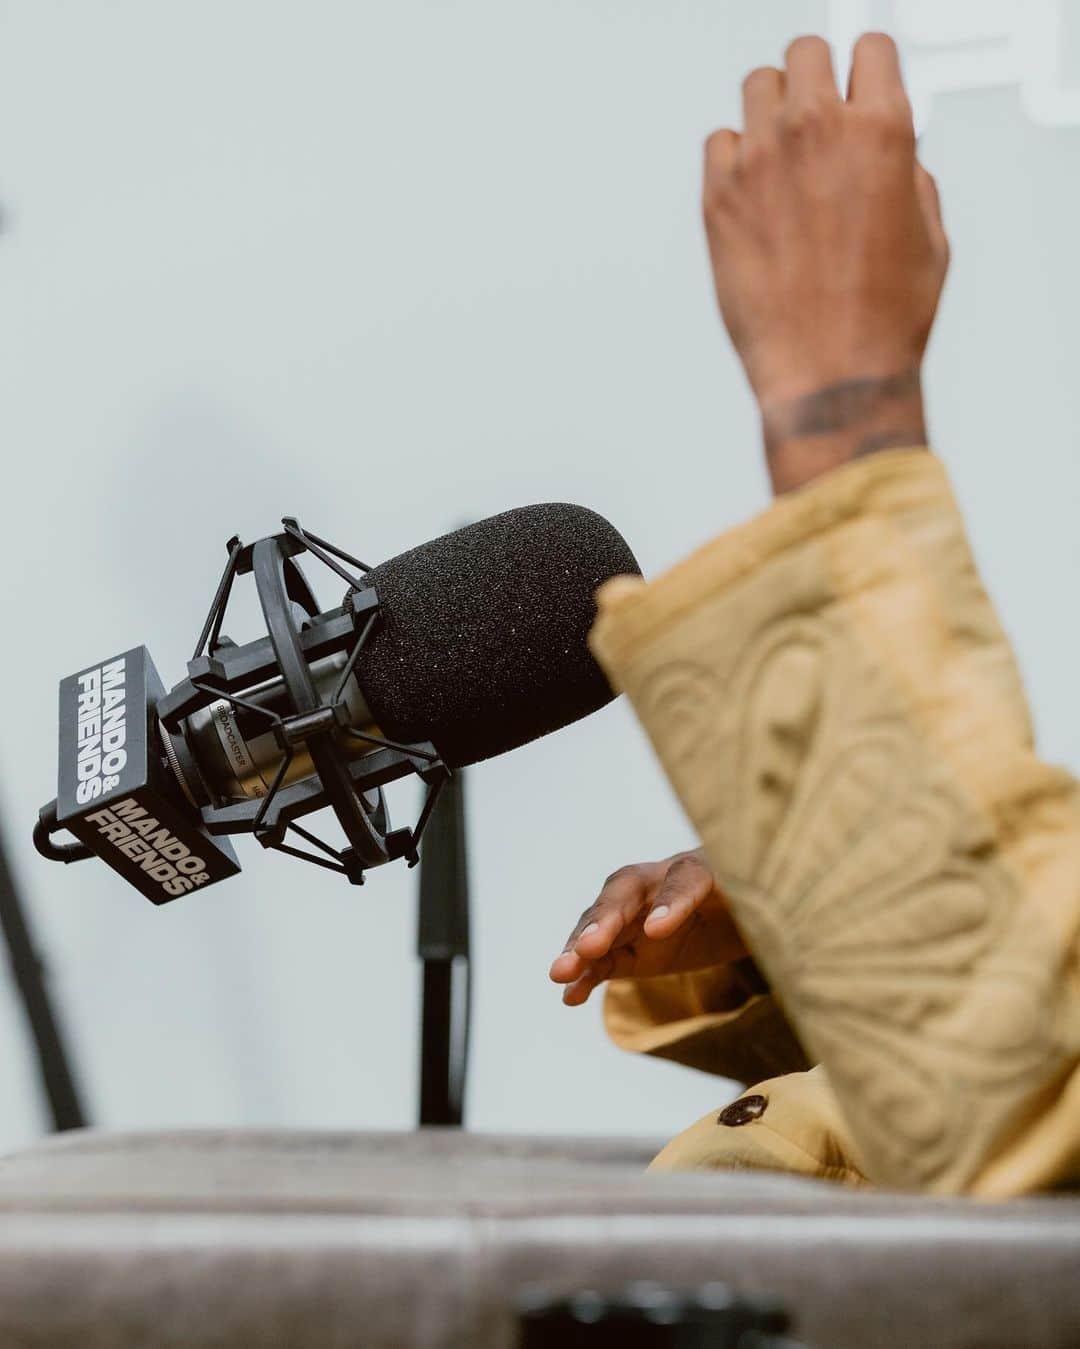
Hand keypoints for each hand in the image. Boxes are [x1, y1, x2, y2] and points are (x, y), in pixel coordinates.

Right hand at [549, 850, 746, 1004]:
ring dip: (580, 950)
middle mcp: (657, 885)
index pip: (683, 880)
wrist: (754, 913)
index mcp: (698, 866)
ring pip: (603, 928)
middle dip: (604, 921)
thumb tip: (759, 922)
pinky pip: (605, 963)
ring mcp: (639, 917)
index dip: (670, 904)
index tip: (655, 931)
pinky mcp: (633, 950)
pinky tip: (570, 998)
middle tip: (586, 947)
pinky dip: (587, 978)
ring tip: (560, 974)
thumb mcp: (764, 902)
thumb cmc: (760, 897)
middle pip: (624, 897)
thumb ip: (753, 907)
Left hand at [703, 33, 948, 492]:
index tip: (860, 90)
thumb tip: (891, 151)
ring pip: (758, 85)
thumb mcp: (928, 234)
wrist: (830, 372)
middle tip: (819, 118)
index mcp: (882, 131)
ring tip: (784, 155)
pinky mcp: (718, 197)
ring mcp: (761, 161)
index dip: (868, 73)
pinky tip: (754, 193)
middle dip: (817, 80)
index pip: (869, 48)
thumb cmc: (881, 318)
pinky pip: (718, 141)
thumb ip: (906, 172)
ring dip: (773, 110)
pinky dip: (734, 158)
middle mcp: (816, 132)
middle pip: (806, 52)